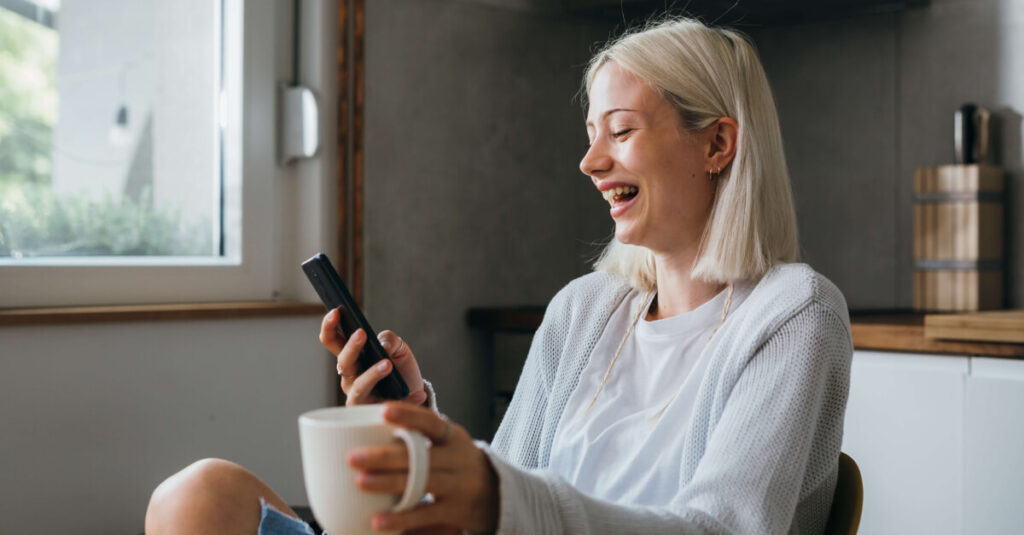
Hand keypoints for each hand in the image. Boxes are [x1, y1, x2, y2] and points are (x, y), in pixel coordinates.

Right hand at [319, 308, 426, 405]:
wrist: (414, 392)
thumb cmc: (399, 368)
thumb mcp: (398, 348)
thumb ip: (390, 340)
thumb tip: (383, 345)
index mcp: (352, 358)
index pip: (332, 341)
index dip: (330, 327)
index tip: (335, 311)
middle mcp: (350, 377)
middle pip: (343, 362)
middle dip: (351, 347)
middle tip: (362, 333)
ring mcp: (360, 397)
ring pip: (359, 386)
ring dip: (373, 374)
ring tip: (388, 364)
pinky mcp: (375, 414)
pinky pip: (387, 406)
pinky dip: (406, 400)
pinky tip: (419, 394)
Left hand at [348, 403, 498, 533]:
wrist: (497, 495)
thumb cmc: (456, 465)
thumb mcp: (447, 445)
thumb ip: (418, 437)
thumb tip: (369, 425)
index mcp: (452, 437)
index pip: (431, 421)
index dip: (408, 415)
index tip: (382, 411)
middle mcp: (458, 458)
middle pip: (420, 455)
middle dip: (384, 456)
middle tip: (352, 457)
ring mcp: (459, 486)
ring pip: (421, 482)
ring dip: (388, 483)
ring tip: (360, 482)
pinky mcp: (456, 512)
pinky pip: (426, 515)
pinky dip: (401, 518)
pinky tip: (378, 521)